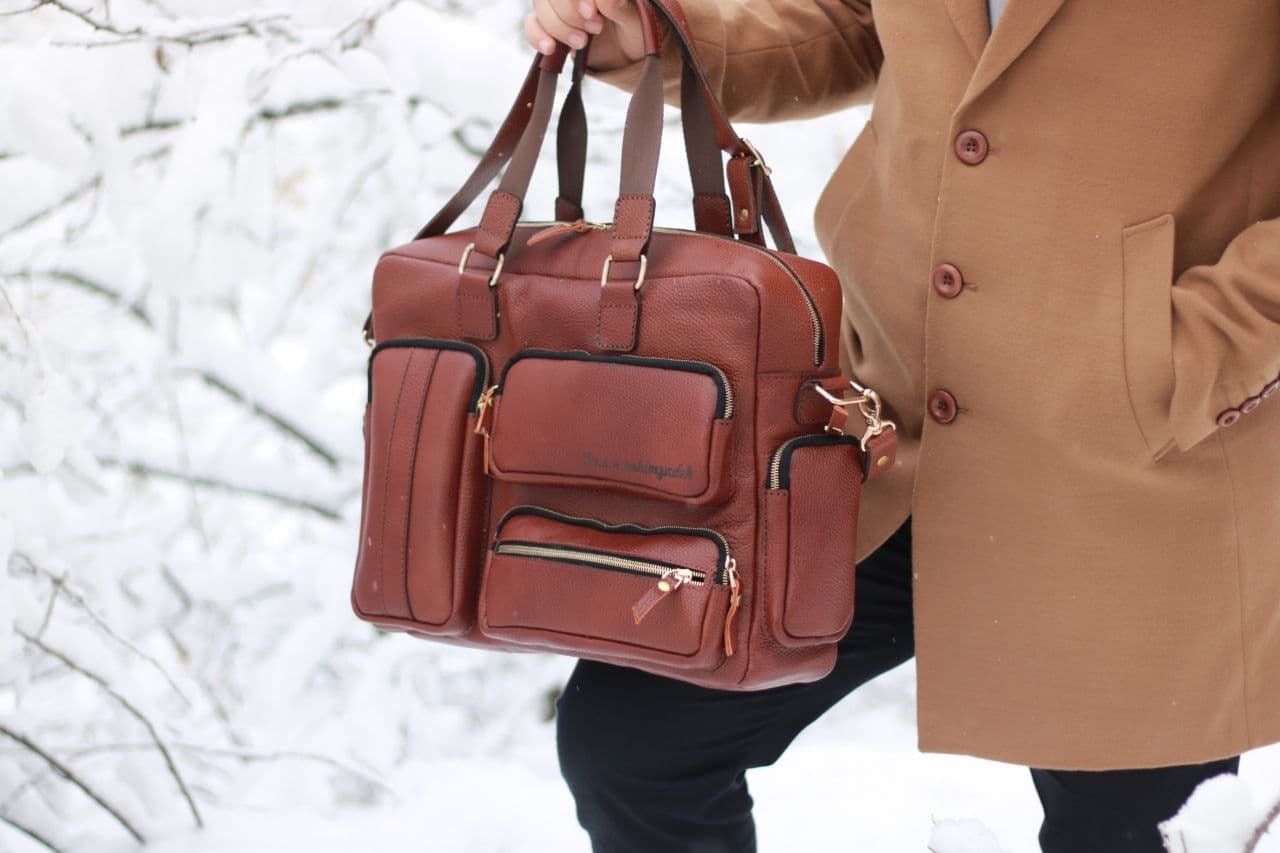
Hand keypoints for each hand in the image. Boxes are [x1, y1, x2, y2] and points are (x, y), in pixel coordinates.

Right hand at [524, 0, 647, 71]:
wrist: (629, 56)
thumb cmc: (636, 32)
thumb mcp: (637, 21)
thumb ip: (620, 7)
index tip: (591, 13)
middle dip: (569, 12)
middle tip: (595, 28)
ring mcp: (560, 4)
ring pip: (540, 5)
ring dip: (558, 26)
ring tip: (581, 42)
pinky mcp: (549, 24)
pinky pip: (532, 24)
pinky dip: (537, 35)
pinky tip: (550, 48)